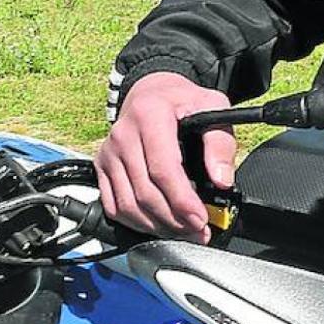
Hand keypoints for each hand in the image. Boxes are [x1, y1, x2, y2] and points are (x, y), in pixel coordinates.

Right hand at [95, 71, 233, 239]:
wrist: (151, 92)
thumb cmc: (182, 101)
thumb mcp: (211, 106)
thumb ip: (220, 143)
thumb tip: (221, 181)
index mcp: (150, 115)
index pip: (163, 169)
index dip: (182, 200)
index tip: (201, 219)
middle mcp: (123, 134)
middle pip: (145, 192)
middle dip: (174, 219)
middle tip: (198, 230)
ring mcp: (109, 151)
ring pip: (128, 205)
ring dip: (157, 226)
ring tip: (182, 231)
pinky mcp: (102, 165)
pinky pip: (113, 206)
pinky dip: (135, 223)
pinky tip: (158, 225)